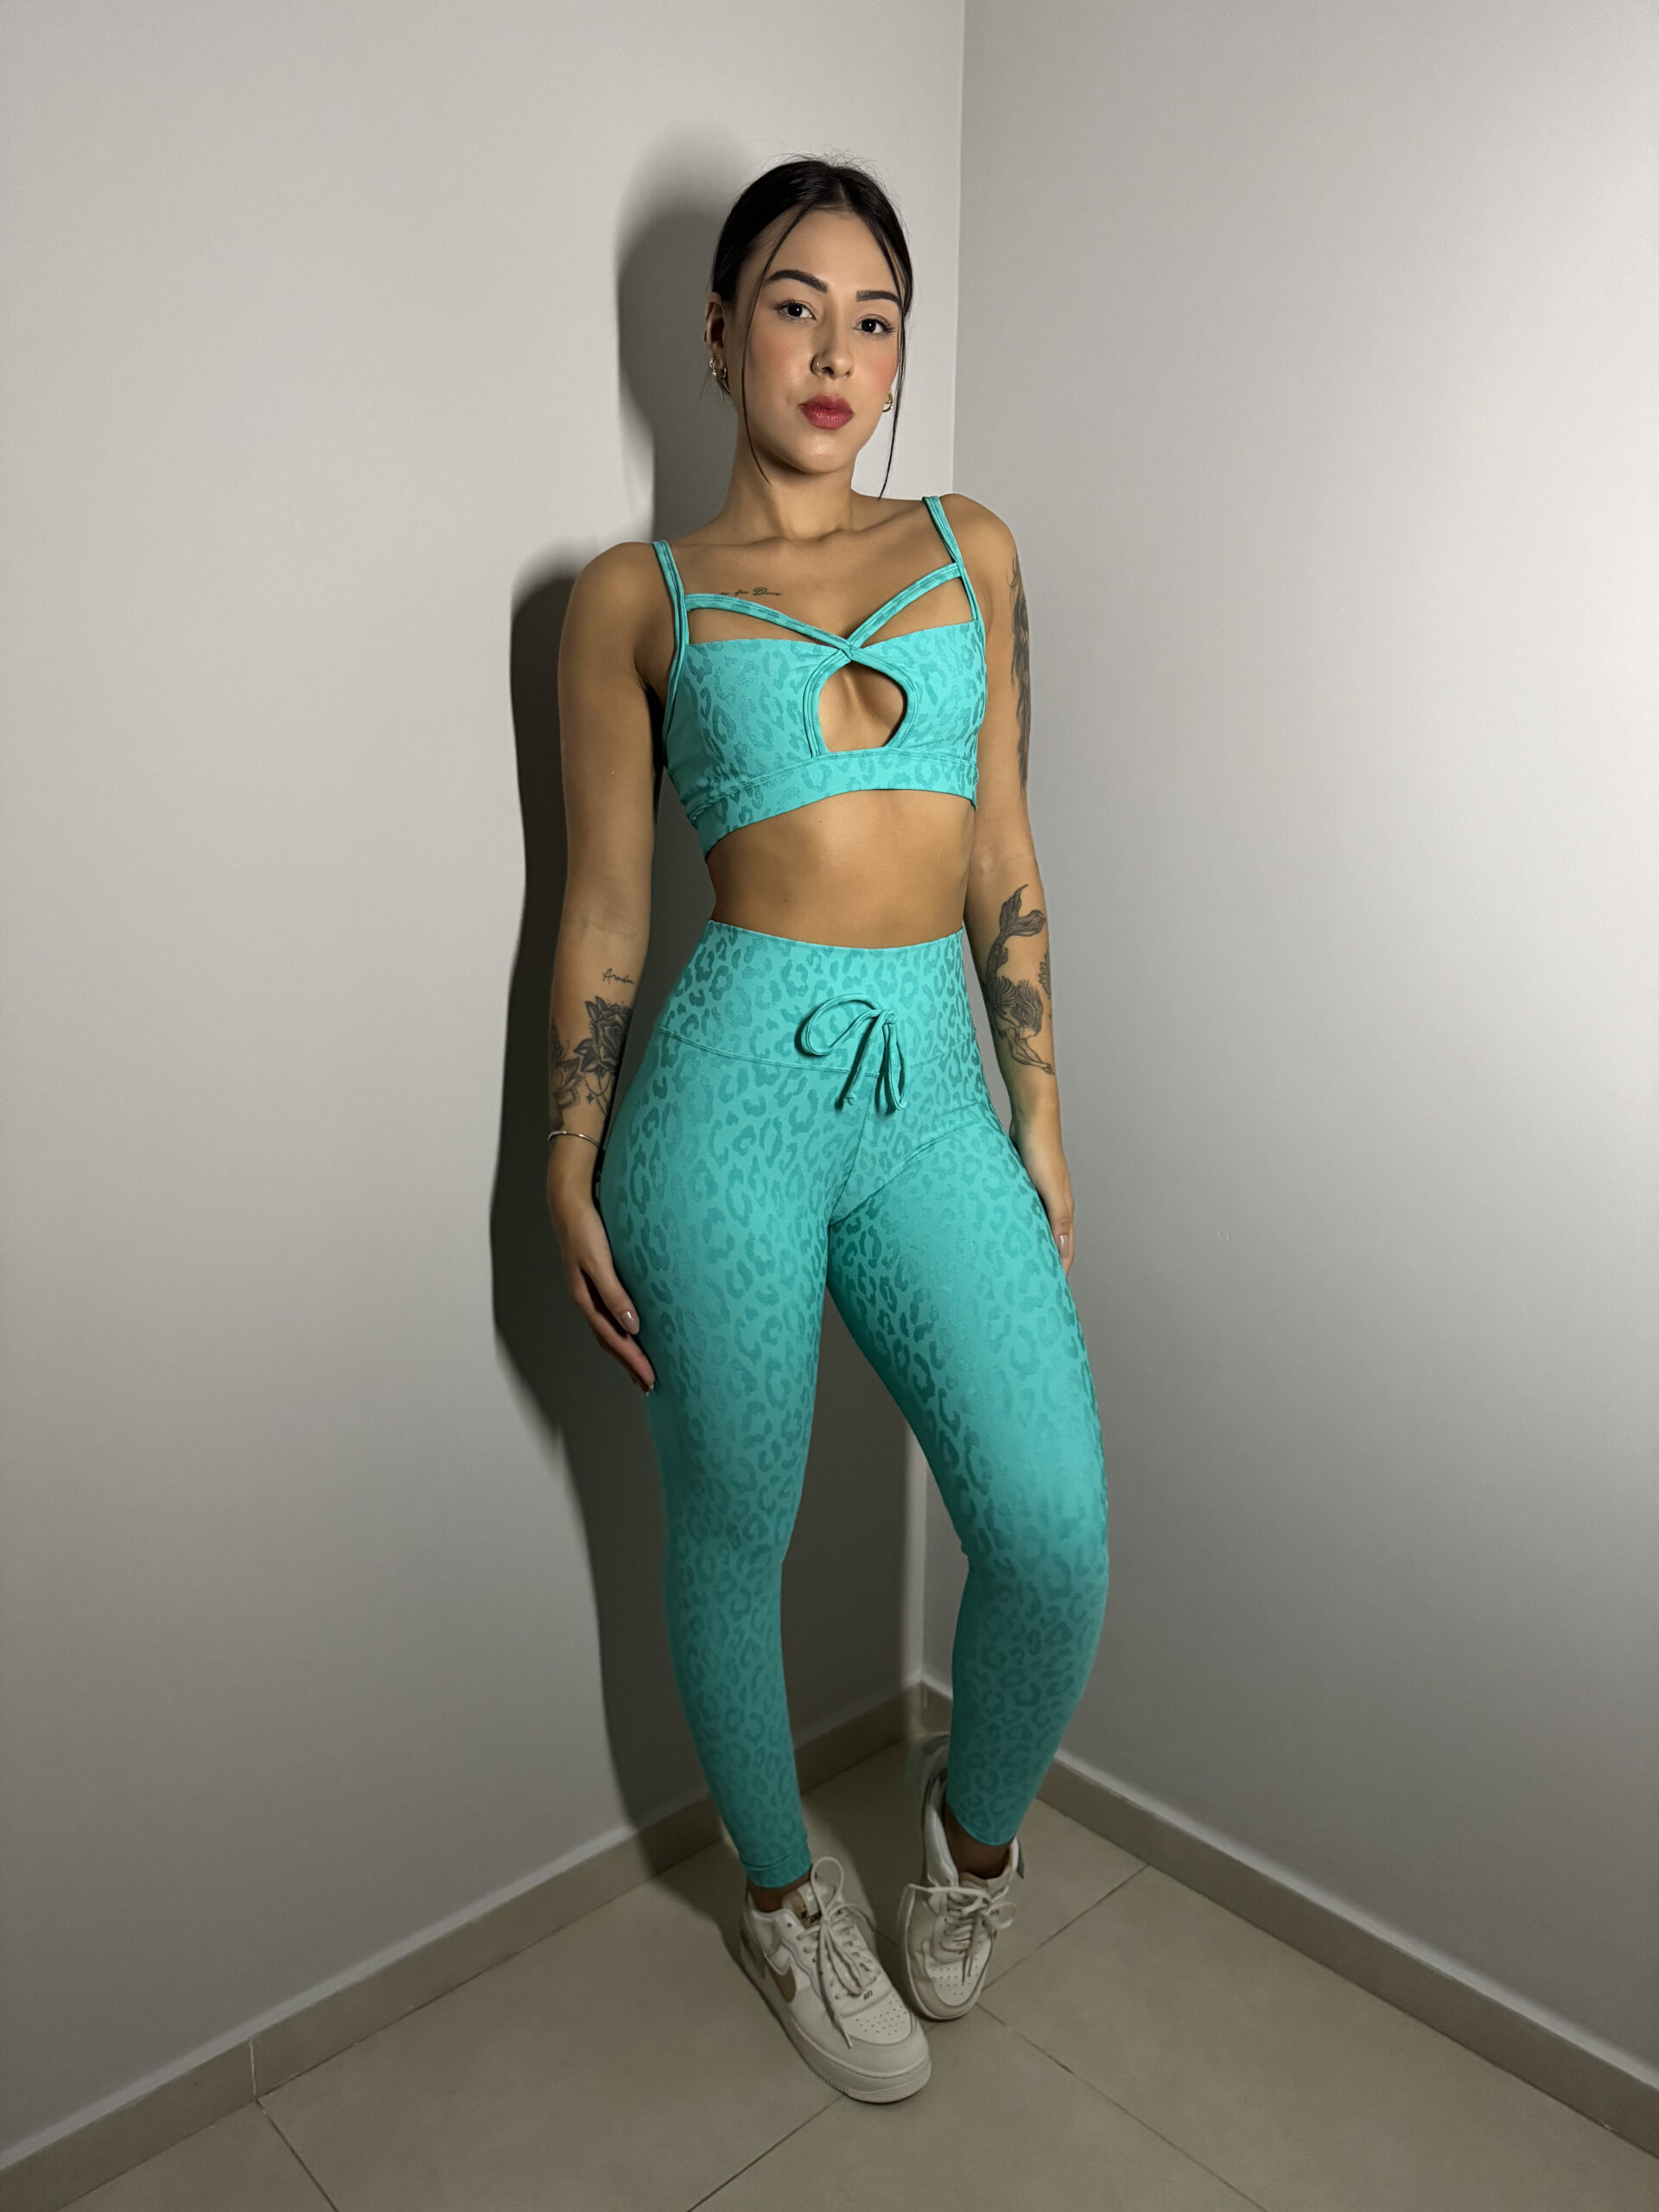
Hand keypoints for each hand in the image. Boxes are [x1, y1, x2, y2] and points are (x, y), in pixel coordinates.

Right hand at [546, 1148, 655, 1390]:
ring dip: (624, 1351)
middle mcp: (587, 1300)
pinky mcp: (596, 1280)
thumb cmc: (585, 1229)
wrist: (568, 1201)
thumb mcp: (600, 1261)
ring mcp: (590, 1291)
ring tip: (641, 1368)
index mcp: (587, 1299)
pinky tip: (632, 1331)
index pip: (613, 1339)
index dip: (631, 1361)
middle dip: (629, 1363)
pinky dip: (620, 1331)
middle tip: (650, 1384)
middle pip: (610, 1341)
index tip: (650, 1379)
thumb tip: (633, 1327)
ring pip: (609, 1331)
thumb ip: (615, 1293)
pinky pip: (609, 1315)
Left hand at [1011, 1116, 1075, 1273]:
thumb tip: (1063, 1252)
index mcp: (1063, 1210)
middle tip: (1032, 1288)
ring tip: (1018, 1267)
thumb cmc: (1041, 1151)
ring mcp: (1041, 1196)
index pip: (1065, 1250)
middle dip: (1046, 1264)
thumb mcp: (1049, 1187)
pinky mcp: (1026, 1186)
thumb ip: (1057, 1218)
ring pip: (1038, 1229)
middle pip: (1054, 1243)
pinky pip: (1024, 1215)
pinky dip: (1020, 1229)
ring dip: (1032, 1247)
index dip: (1060, 1272)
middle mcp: (1055, 1206)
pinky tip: (1007, 1235)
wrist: (1032, 1119)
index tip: (1051, 1295)